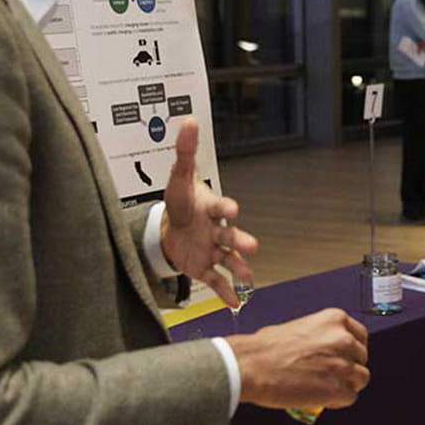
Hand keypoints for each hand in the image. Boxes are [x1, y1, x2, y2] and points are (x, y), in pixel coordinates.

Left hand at [160, 119, 258, 307]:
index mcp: (213, 208)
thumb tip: (189, 120)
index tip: (232, 209)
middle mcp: (218, 230)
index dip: (226, 208)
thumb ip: (186, 151)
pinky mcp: (205, 267)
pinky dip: (225, 293)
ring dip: (240, 268)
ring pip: (230, 259)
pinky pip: (217, 280)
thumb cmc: (181, 201)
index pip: (221, 207)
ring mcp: (214, 250)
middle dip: (241, 240)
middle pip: (231, 235)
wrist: (173, 228)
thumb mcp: (179, 176)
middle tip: (251, 245)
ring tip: (248, 279)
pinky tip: (233, 304)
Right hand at [228, 308, 370, 409]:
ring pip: (361, 378)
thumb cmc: (265, 348)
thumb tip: (322, 348)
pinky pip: (350, 398)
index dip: (352, 349)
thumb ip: (319, 336)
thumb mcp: (298, 327)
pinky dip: (338, 400)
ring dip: (347, 384)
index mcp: (334, 320)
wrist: (251, 366)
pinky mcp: (337, 389)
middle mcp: (343, 340)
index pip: (360, 335)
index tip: (346, 356)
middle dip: (349, 367)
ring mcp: (342, 365)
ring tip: (328, 387)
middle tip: (332, 374)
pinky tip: (322, 398)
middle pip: (362, 358)